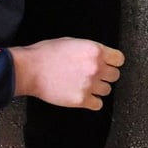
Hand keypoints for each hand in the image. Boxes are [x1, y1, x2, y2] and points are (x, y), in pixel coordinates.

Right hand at [9, 38, 124, 110]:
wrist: (29, 69)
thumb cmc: (45, 54)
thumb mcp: (72, 42)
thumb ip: (90, 50)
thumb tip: (101, 57)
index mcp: (95, 51)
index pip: (119, 60)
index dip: (113, 62)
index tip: (108, 64)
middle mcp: (95, 68)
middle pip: (115, 76)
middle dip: (105, 75)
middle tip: (93, 75)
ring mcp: (89, 85)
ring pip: (107, 90)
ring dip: (98, 88)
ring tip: (84, 84)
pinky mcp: (81, 99)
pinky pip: (98, 104)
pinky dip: (92, 102)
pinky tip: (83, 95)